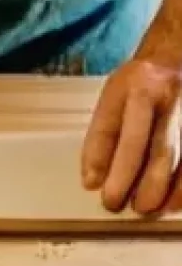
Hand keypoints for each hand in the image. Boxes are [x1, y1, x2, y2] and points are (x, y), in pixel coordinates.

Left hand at [81, 58, 181, 213]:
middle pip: (151, 145)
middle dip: (133, 179)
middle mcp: (166, 97)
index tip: (92, 185)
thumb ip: (105, 132)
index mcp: (135, 87)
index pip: (115, 126)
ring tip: (148, 209)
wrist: (178, 56)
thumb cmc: (142, 83)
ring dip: (165, 189)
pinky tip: (176, 201)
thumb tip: (92, 178)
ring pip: (181, 156)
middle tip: (117, 204)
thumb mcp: (115, 94)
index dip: (101, 158)